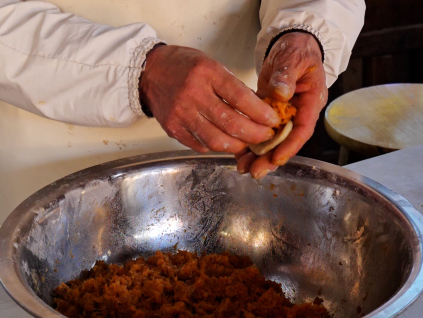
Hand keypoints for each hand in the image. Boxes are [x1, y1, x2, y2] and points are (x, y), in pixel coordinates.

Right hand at [140, 45, 279, 153]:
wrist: (150, 72)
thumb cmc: (185, 66)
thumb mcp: (212, 65)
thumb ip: (233, 87)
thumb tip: (259, 109)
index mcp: (207, 73)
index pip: (240, 97)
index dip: (260, 113)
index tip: (273, 120)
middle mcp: (193, 94)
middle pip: (231, 123)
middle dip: (255, 134)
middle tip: (266, 136)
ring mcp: (181, 114)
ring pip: (216, 140)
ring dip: (238, 145)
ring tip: (249, 143)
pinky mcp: (173, 129)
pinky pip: (201, 145)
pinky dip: (218, 147)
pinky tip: (227, 142)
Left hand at [236, 32, 326, 178]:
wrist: (290, 45)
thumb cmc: (297, 50)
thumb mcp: (293, 59)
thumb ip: (287, 76)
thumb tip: (282, 93)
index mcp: (310, 102)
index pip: (302, 129)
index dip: (290, 145)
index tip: (276, 157)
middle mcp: (298, 113)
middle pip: (286, 141)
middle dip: (271, 158)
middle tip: (256, 172)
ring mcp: (283, 115)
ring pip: (272, 140)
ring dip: (258, 155)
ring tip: (243, 168)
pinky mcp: (268, 113)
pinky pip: (259, 130)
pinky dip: (249, 142)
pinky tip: (238, 154)